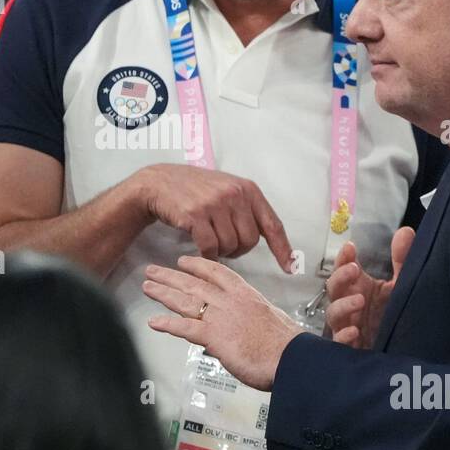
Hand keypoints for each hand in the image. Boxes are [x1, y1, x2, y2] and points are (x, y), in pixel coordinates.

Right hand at [134, 164, 292, 271]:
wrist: (159, 182)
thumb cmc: (195, 190)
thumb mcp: (227, 190)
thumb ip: (247, 209)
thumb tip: (270, 237)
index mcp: (248, 189)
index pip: (273, 224)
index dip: (283, 249)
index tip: (290, 266)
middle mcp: (234, 194)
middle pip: (251, 241)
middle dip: (239, 249)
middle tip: (224, 243)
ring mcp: (215, 204)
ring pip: (230, 246)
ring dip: (220, 251)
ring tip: (210, 239)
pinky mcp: (195, 215)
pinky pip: (210, 248)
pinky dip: (206, 254)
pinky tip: (198, 245)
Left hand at [143, 255, 301, 390]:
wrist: (290, 357)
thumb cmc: (285, 344)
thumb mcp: (268, 321)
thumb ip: (249, 320)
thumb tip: (240, 328)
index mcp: (245, 294)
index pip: (217, 273)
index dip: (197, 266)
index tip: (184, 260)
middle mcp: (229, 301)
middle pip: (194, 284)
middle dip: (171, 276)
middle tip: (153, 271)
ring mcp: (220, 318)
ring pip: (186, 301)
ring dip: (164, 293)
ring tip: (148, 287)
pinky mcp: (214, 337)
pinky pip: (185, 328)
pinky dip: (168, 324)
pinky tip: (154, 321)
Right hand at [325, 228, 414, 348]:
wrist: (402, 347)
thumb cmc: (393, 313)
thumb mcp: (401, 285)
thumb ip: (402, 260)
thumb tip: (405, 231)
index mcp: (359, 287)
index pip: (344, 269)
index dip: (343, 258)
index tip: (351, 247)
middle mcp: (349, 304)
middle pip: (333, 288)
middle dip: (340, 277)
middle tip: (354, 269)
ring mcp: (348, 325)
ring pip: (333, 314)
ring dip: (343, 306)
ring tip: (360, 300)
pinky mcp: (351, 348)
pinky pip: (339, 342)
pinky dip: (344, 337)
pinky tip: (355, 331)